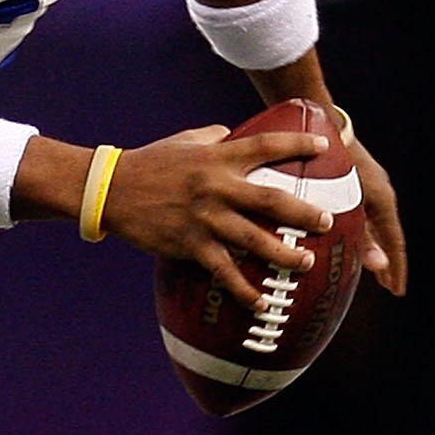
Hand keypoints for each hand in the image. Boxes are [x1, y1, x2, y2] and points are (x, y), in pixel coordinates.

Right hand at [99, 125, 335, 306]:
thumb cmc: (149, 162)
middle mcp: (215, 187)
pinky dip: (244, 289)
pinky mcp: (190, 244)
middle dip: (304, 212)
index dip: (297, 145)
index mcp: (217, 157)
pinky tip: (260, 301)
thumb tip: (233, 133)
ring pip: (254, 240)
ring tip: (305, 262)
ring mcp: (204, 218)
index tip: (324, 147)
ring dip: (284, 254)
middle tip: (326, 221)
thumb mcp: (183, 141)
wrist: (108, 189)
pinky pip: (224, 270)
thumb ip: (213, 138)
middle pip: (271, 201)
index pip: (265, 145)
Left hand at [343, 118, 407, 295]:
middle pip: (382, 234)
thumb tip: (379, 266)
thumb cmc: (327, 157)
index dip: (395, 267)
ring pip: (368, 224)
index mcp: (380, 198)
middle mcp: (375, 192)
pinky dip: (352, 230)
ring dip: (366, 247)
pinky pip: (355, 212)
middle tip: (385, 285)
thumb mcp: (345, 199)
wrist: (313, 118)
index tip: (396, 291)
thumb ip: (361, 232)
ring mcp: (362, 185)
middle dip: (383, 260)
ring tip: (362, 269)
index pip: (393, 240)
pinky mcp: (347, 181)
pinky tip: (338, 240)